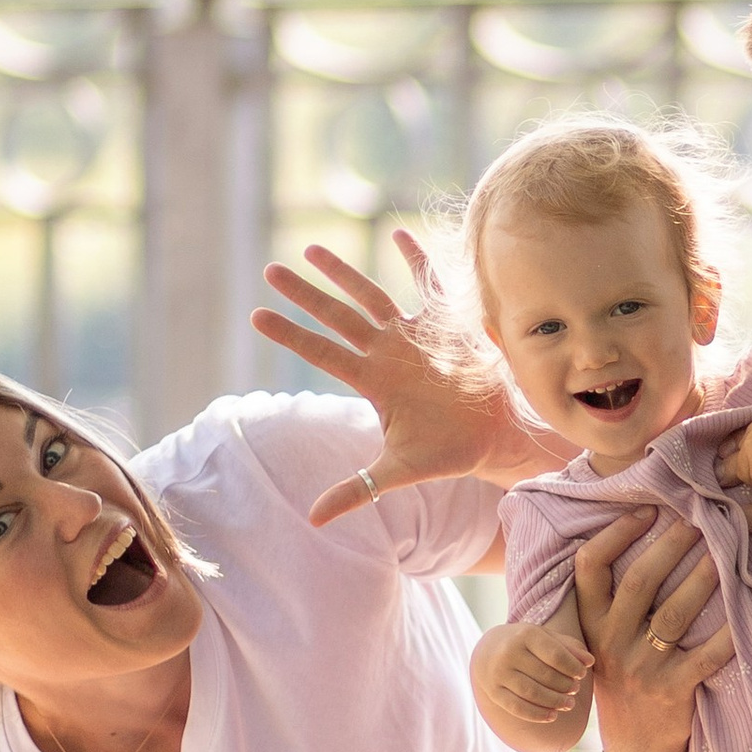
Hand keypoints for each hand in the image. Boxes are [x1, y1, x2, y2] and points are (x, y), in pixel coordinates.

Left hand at [250, 234, 562, 524]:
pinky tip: (398, 232)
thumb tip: (313, 520)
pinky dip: (415, 258)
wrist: (495, 436)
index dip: (290, 334)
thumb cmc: (448, 453)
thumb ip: (357, 489)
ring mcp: (415, 336)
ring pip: (370, 295)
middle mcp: (387, 352)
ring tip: (311, 248)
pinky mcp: (446, 325)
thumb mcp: (398, 472)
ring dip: (342, 273)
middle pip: (337, 315)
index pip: (321, 351)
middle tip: (270, 270)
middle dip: (304, 293)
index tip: (256, 315)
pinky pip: (427, 282)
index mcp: (373, 380)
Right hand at [483, 616, 594, 730]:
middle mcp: (508, 653)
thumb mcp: (545, 637)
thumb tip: (589, 661)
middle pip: (545, 676)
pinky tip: (552, 716)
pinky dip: (537, 714)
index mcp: (525, 635)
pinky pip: (517, 707)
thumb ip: (569, 647)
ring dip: (555, 702)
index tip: (582, 674)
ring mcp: (498, 673)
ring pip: (532, 693)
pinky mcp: (493, 691)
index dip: (573, 668)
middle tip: (575, 690)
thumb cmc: (525, 643)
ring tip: (569, 704)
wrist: (487, 649)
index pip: (555, 655)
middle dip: (565, 686)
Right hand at [574, 506, 734, 751]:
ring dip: (703, 578)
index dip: (615, 534)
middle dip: (670, 545)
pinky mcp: (673, 692)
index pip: (590, 568)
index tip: (645, 509)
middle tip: (697, 518)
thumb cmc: (624, 685)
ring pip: (673, 613)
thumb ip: (612, 605)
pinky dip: (730, 634)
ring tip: (726, 552)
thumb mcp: (602, 645)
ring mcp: (642, 669)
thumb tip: (643, 541)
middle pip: (639, 581)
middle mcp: (611, 643)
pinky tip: (749, 610)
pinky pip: (706, 656)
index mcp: (591, 627)